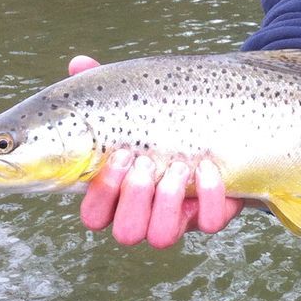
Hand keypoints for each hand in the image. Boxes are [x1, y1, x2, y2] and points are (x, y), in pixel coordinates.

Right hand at [68, 53, 242, 247]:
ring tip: (179, 165)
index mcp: (118, 195)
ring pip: (162, 236)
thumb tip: (78, 64)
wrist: (221, 129)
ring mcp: (179, 219)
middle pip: (127, 232)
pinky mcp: (212, 215)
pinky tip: (208, 167)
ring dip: (168, 200)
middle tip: (148, 161)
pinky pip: (208, 222)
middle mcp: (145, 214)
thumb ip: (106, 89)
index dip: (103, 194)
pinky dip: (209, 196)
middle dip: (136, 197)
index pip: (94, 216)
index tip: (121, 154)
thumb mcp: (136, 103)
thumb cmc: (164, 121)